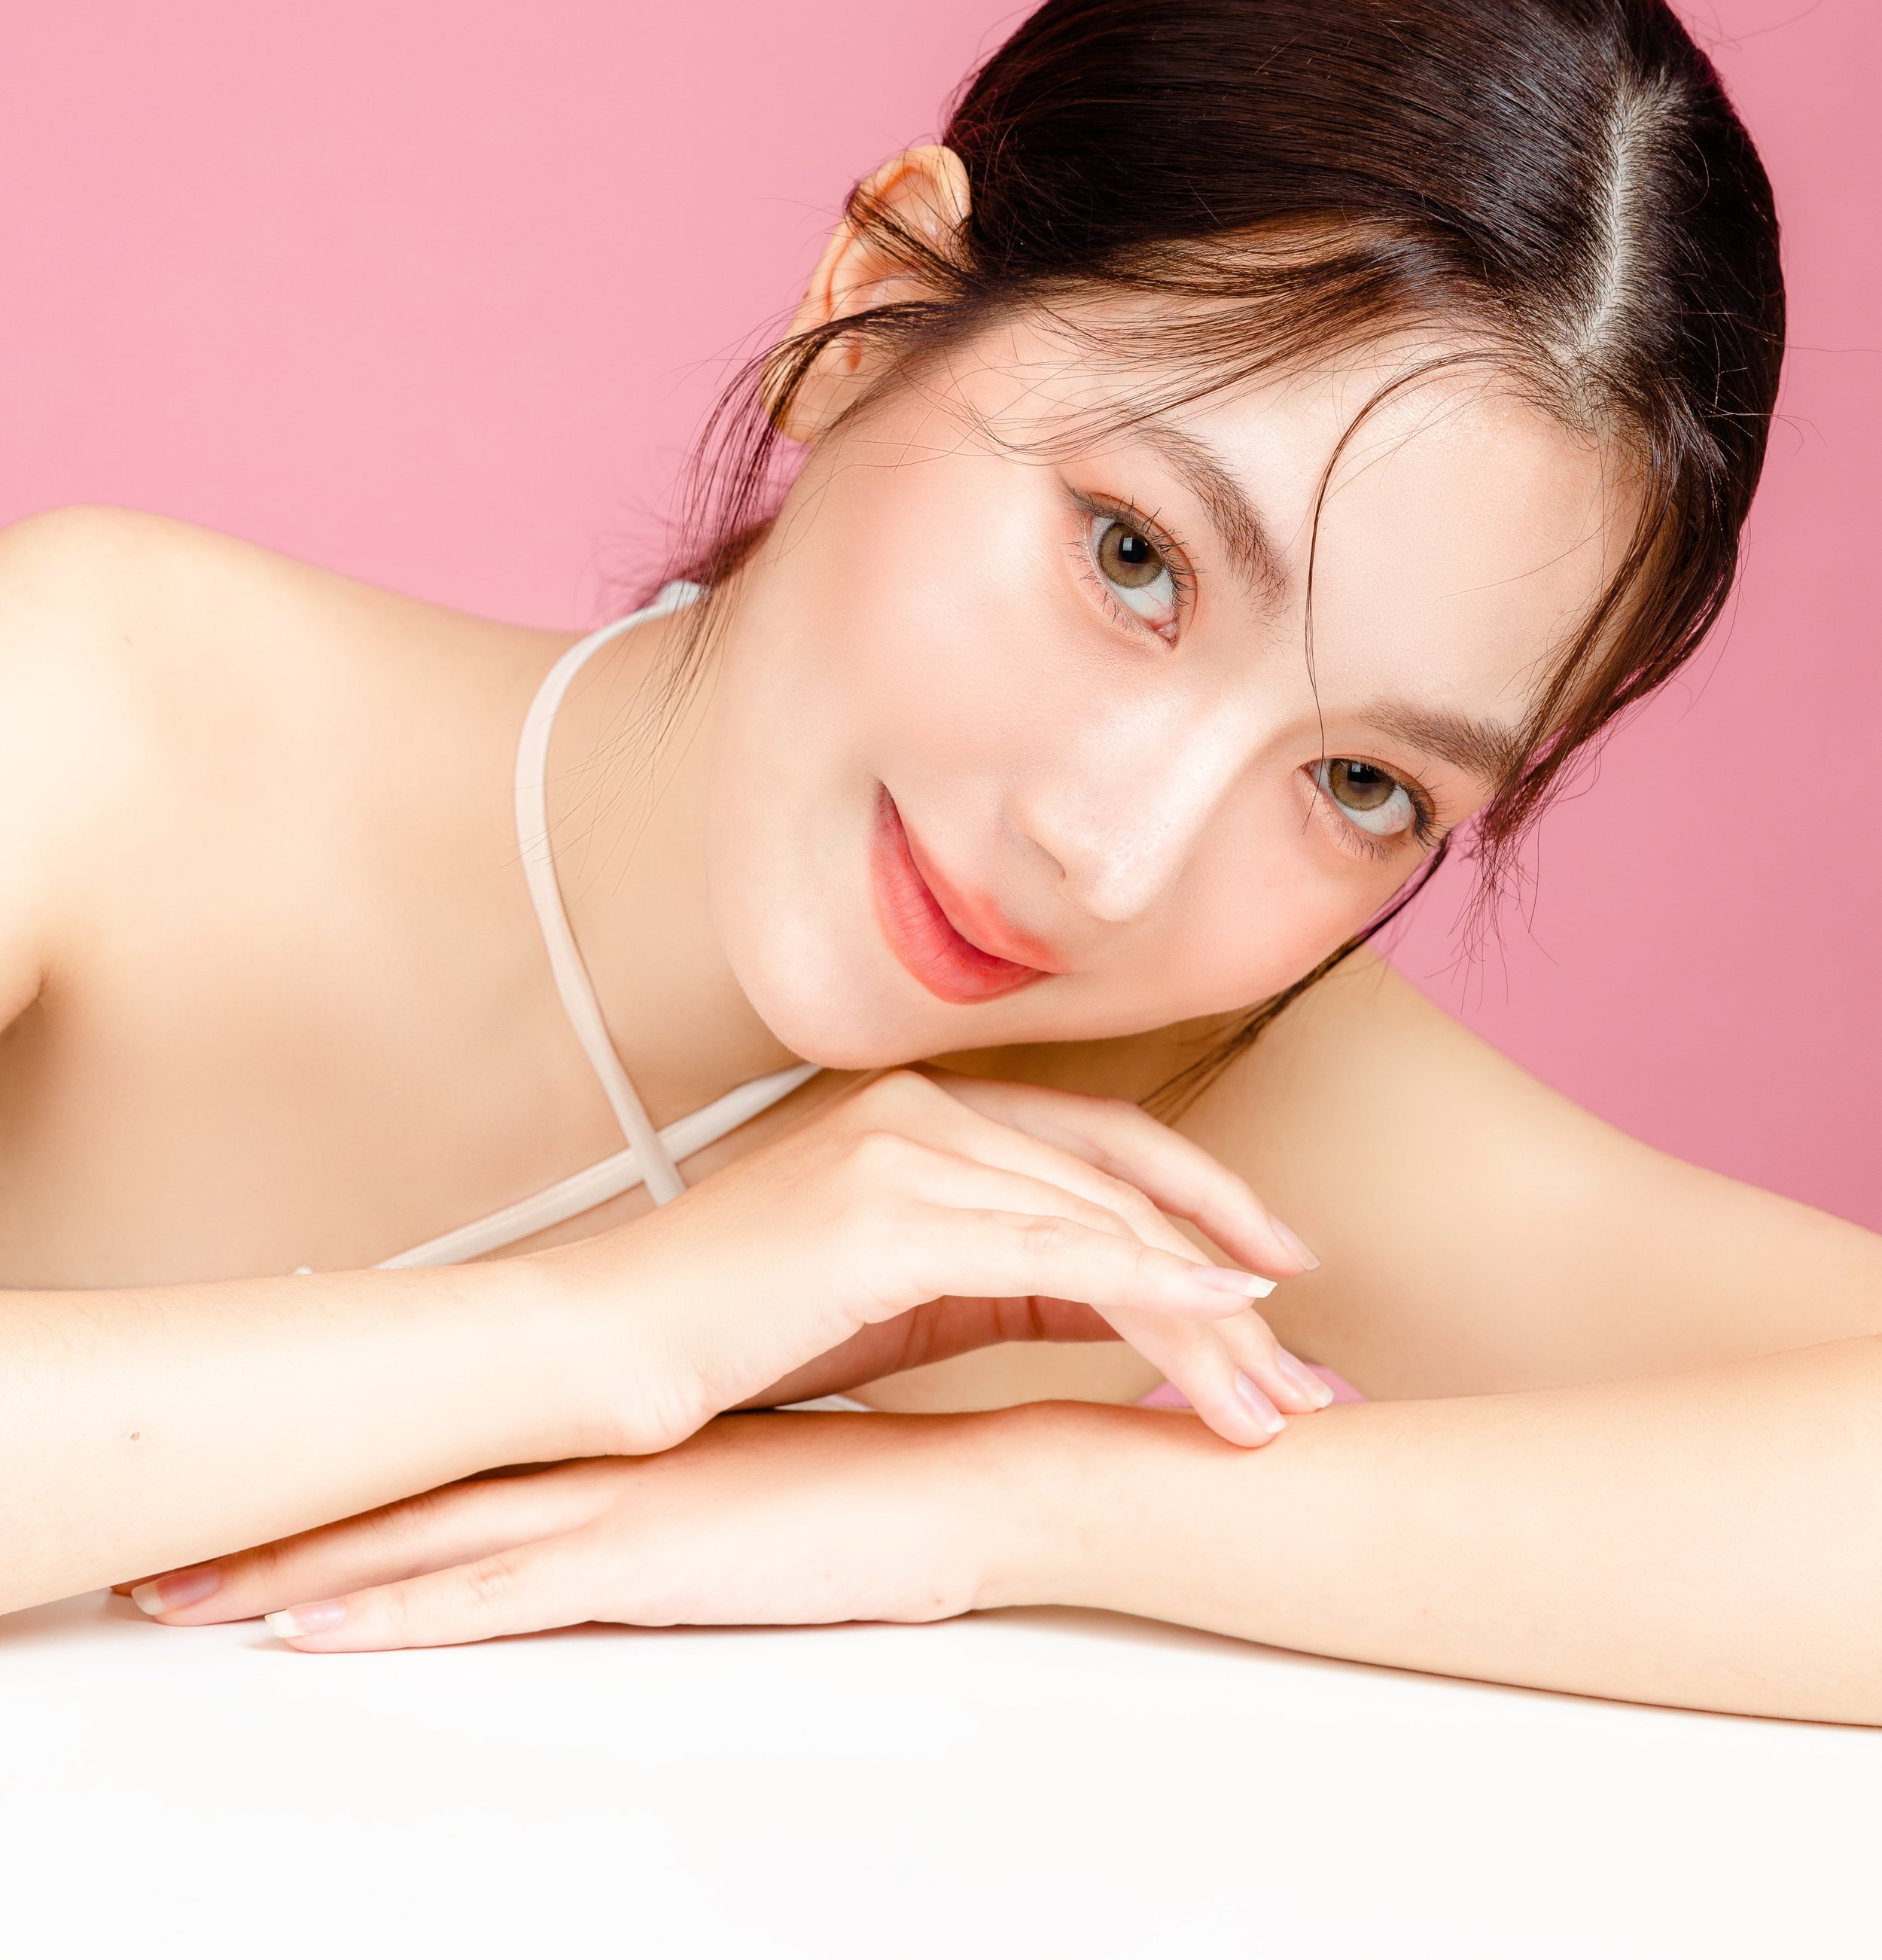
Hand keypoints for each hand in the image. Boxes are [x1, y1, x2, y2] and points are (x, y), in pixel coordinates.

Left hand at [131, 1409, 1068, 1648]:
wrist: (980, 1495)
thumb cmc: (900, 1502)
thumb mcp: (781, 1501)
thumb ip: (713, 1501)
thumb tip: (673, 1519)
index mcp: (630, 1447)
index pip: (467, 1458)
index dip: (362, 1477)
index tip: (270, 1489)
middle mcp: (602, 1467)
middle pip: (415, 1494)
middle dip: (289, 1526)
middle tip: (174, 1558)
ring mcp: (611, 1511)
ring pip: (419, 1543)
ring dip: (303, 1573)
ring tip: (197, 1598)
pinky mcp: (635, 1562)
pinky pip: (480, 1596)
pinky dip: (385, 1614)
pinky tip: (309, 1634)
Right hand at [552, 1068, 1330, 1452]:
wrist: (598, 1349)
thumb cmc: (733, 1329)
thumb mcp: (897, 1294)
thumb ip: (1002, 1275)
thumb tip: (1115, 1298)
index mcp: (920, 1112)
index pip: (1096, 1144)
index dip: (1200, 1197)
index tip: (1274, 1265)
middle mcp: (921, 1108)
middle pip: (1117, 1182)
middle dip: (1225, 1268)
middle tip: (1305, 1353)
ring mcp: (903, 1148)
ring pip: (1100, 1222)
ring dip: (1204, 1311)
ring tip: (1274, 1391)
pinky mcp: (886, 1213)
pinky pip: (1051, 1248)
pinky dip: (1148, 1283)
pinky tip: (1215, 1319)